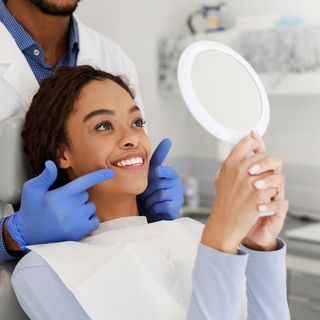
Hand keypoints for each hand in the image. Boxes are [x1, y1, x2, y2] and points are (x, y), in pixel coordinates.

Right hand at [6, 160, 114, 251]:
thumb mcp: (32, 189)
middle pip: (86, 195)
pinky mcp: (80, 232)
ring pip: (91, 207)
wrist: (27, 234)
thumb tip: (52, 163)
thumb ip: (45, 176)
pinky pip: (94, 220)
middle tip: (63, 203)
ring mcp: (76, 222)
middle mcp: (70, 209)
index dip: (98, 176)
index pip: (84, 182)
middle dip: (78, 196)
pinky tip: (76, 221)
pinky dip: (89, 219)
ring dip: (83, 208)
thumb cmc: (31, 209)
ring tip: (67, 213)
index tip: (110, 172)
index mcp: (60, 196)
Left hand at [137, 138, 183, 222]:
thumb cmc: (150, 192)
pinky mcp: (175, 209)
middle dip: (148, 191)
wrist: (151, 213)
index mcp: (171, 175)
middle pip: (158, 184)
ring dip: (150, 200)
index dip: (160, 172)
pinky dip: (154, 208)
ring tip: (151, 202)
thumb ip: (159, 158)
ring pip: (159, 194)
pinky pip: (161, 205)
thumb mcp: (152, 174)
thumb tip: (168, 140)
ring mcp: (177, 197)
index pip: (166, 171)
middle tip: (147, 195)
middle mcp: (177, 184)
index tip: (156, 172)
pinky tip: (155, 208)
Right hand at [201, 134, 280, 253]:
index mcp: (229, 164)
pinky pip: (274, 187)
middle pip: (264, 155)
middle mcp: (239, 170)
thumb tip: (240, 152)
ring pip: (272, 171)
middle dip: (266, 166)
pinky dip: (271, 194)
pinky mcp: (259, 195)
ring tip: (263, 188)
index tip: (257, 149)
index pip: (247, 141)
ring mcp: (250, 182)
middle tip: (261, 175)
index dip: (255, 144)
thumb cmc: (224, 204)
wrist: (224, 224)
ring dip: (270, 179)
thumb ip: (231, 165)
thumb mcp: (222, 179)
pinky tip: (263, 199)